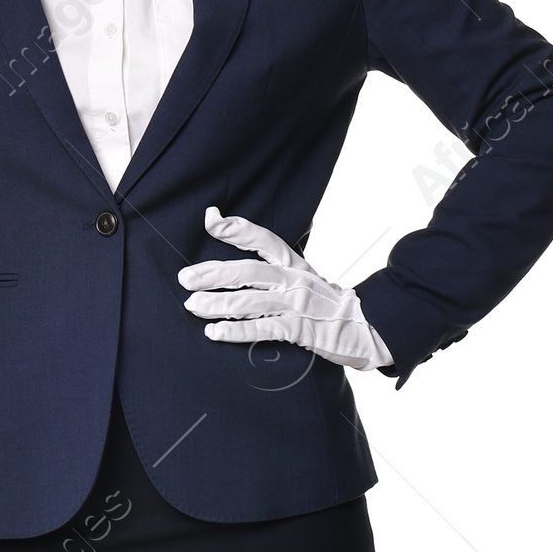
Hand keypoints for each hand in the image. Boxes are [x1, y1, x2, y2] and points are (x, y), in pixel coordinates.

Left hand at [178, 205, 391, 370]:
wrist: (367, 327)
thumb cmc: (329, 304)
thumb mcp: (306, 277)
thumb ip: (278, 269)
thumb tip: (242, 268)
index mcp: (294, 263)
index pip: (262, 239)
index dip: (235, 228)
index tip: (210, 218)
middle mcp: (293, 279)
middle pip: (247, 271)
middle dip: (213, 273)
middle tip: (185, 278)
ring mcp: (296, 305)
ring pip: (249, 301)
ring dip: (217, 304)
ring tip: (192, 306)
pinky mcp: (300, 330)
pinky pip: (262, 330)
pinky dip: (236, 332)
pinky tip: (215, 333)